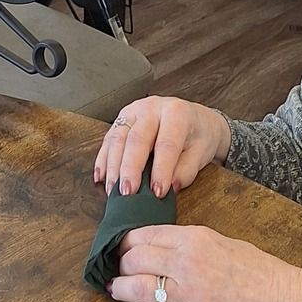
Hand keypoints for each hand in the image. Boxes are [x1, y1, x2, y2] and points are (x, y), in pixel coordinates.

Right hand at [95, 95, 231, 197]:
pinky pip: (108, 138)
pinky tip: (100, 177)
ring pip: (118, 137)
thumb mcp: (201, 153)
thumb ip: (187, 170)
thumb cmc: (198, 136)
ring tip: (113, 191)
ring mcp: (134, 110)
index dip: (161, 170)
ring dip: (113, 166)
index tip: (157, 193)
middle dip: (130, 168)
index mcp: (176, 113)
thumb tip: (171, 186)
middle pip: (136, 138)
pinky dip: (103, 159)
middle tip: (127, 193)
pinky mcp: (122, 118)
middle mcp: (152, 107)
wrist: (194, 118)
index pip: (166, 144)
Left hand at [106, 225, 301, 301]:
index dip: (127, 242)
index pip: (145, 235)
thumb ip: (192, 243)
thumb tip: (164, 246)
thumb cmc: (263, 272)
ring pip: (139, 289)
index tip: (121, 248)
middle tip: (118, 270)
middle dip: (121, 264)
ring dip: (120, 289)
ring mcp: (190, 298)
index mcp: (195, 238)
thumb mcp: (224, 242)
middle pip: (136, 259)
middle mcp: (187, 264)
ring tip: (114, 290)